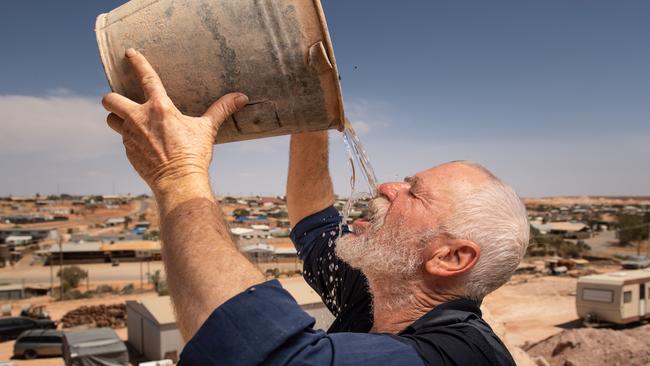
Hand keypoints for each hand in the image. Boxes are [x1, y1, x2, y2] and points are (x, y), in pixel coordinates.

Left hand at [101, 48, 247, 194]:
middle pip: (110, 99)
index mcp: (160, 107)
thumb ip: (221, 109)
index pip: (145, 77)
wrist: (179, 181)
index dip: (137, 62)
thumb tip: (241, 97)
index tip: (130, 53)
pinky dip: (129, 138)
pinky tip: (142, 143)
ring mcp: (130, 135)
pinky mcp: (128, 151)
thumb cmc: (194, 154)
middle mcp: (139, 118)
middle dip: (112, 97)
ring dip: (115, 117)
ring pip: (110, 119)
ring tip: (127, 120)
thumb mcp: (207, 129)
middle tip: (122, 100)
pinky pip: (122, 139)